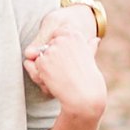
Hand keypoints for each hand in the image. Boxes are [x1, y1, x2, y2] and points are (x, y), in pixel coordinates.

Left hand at [25, 9, 107, 123]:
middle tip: (64, 70)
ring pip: (40, 55)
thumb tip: (95, 39)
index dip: (59, 47)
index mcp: (74, 35)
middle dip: (52, 56)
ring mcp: (51, 50)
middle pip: (47, 45)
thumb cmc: (89, 79)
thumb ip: (89, 47)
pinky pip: (34, 64)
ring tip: (60, 75)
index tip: (67, 59)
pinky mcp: (42, 61)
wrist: (83, 96)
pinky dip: (40, 73)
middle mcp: (62, 40)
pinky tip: (53, 79)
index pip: (57, 33)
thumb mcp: (90, 59)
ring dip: (46, 65)